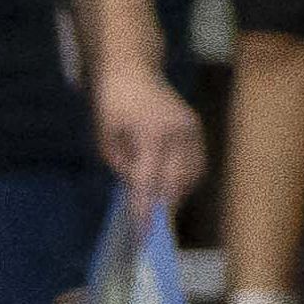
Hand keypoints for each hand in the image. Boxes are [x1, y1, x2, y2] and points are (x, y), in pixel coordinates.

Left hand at [91, 47, 207, 214]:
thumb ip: (124, 167)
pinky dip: (187, 179)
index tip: (143, 233)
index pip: (150, 181)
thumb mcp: (106, 139)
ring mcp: (192, 129)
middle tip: (153, 229)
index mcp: (152, 134)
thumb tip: (140, 190)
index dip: (147, 209)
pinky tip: (174, 188)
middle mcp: (179, 132)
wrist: (132, 70)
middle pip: (177, 181)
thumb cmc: (111, 103)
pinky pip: (197, 162)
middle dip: (165, 207)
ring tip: (163, 211)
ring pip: (192, 173)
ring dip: (178, 194)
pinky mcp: (197, 127)